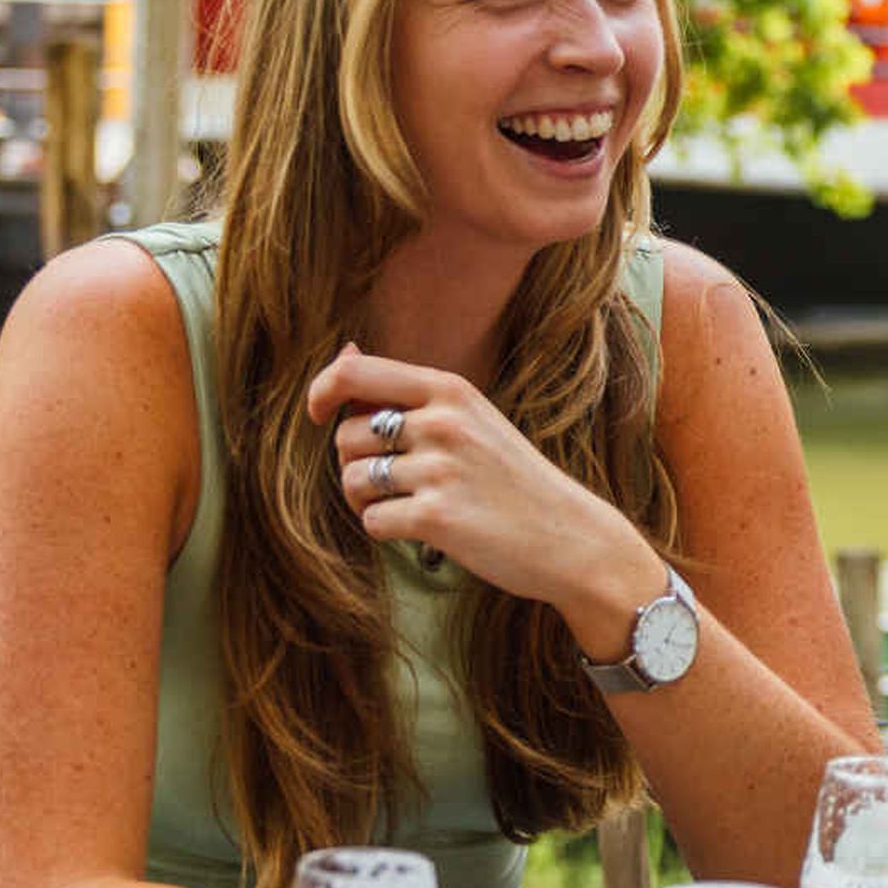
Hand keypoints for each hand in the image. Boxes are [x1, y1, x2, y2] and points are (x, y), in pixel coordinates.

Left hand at [307, 347, 656, 630]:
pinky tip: (422, 531)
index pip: (355, 373)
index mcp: (450, 389)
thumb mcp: (471, 418)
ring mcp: (440, 469)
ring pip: (353, 480)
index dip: (320, 392)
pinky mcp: (436, 517)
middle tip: (393, 482)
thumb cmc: (513, 477)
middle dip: (355, 463)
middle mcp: (443, 422)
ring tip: (406, 506)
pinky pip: (373, 521)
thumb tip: (345, 352)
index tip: (318, 415)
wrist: (569, 535)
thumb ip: (409, 393)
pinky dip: (387, 531)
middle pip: (345, 436)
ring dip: (366, 501)